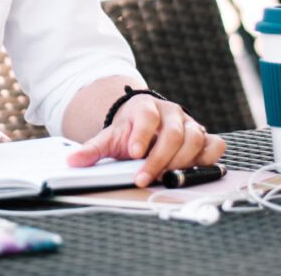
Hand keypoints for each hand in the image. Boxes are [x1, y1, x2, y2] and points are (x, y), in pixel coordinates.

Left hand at [66, 95, 225, 186]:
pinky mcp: (204, 136)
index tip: (133, 153)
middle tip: (145, 177)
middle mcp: (170, 112)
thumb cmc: (129, 133)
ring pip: (195, 139)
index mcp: (144, 106)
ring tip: (166, 178)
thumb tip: (71, 162)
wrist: (145, 124)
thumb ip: (92, 150)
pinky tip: (192, 170)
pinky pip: (214, 144)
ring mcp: (189, 122)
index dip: (142, 135)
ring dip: (182, 162)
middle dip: (160, 159)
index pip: (146, 117)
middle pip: (173, 133)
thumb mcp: (109, 138)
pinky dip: (207, 158)